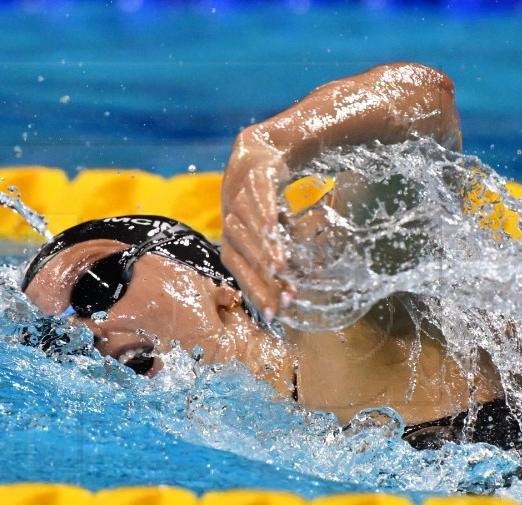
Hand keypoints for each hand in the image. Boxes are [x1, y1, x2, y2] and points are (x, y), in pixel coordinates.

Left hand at [221, 133, 294, 321]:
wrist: (262, 151)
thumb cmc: (269, 198)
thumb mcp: (275, 228)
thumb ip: (286, 251)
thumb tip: (314, 277)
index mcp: (232, 240)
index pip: (242, 273)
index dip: (258, 293)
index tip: (276, 315)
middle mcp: (229, 223)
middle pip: (244, 257)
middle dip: (264, 280)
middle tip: (285, 301)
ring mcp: (236, 198)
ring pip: (249, 228)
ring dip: (264, 249)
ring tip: (282, 269)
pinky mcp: (251, 176)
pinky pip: (257, 196)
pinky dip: (263, 211)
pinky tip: (272, 227)